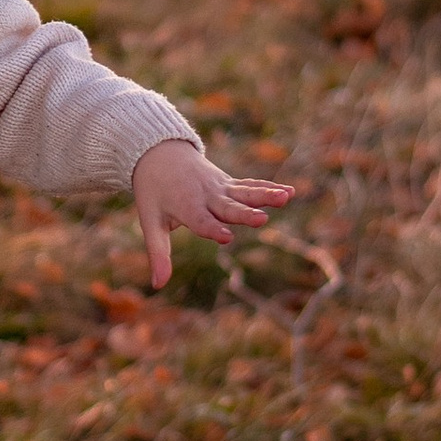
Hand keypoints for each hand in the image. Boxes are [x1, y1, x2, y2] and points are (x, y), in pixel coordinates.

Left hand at [131, 137, 299, 290]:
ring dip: (265, 195)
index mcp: (186, 207)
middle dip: (244, 214)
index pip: (201, 221)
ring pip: (244, 193)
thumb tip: (157, 286)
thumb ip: (158, 253)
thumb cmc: (154, 192)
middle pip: (228, 207)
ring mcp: (220, 188)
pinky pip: (250, 186)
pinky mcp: (229, 183)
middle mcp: (206, 196)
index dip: (212, 229)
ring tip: (284, 197)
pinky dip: (268, 187)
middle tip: (262, 220)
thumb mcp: (151, 222)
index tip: (226, 237)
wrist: (159, 153)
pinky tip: (290, 192)